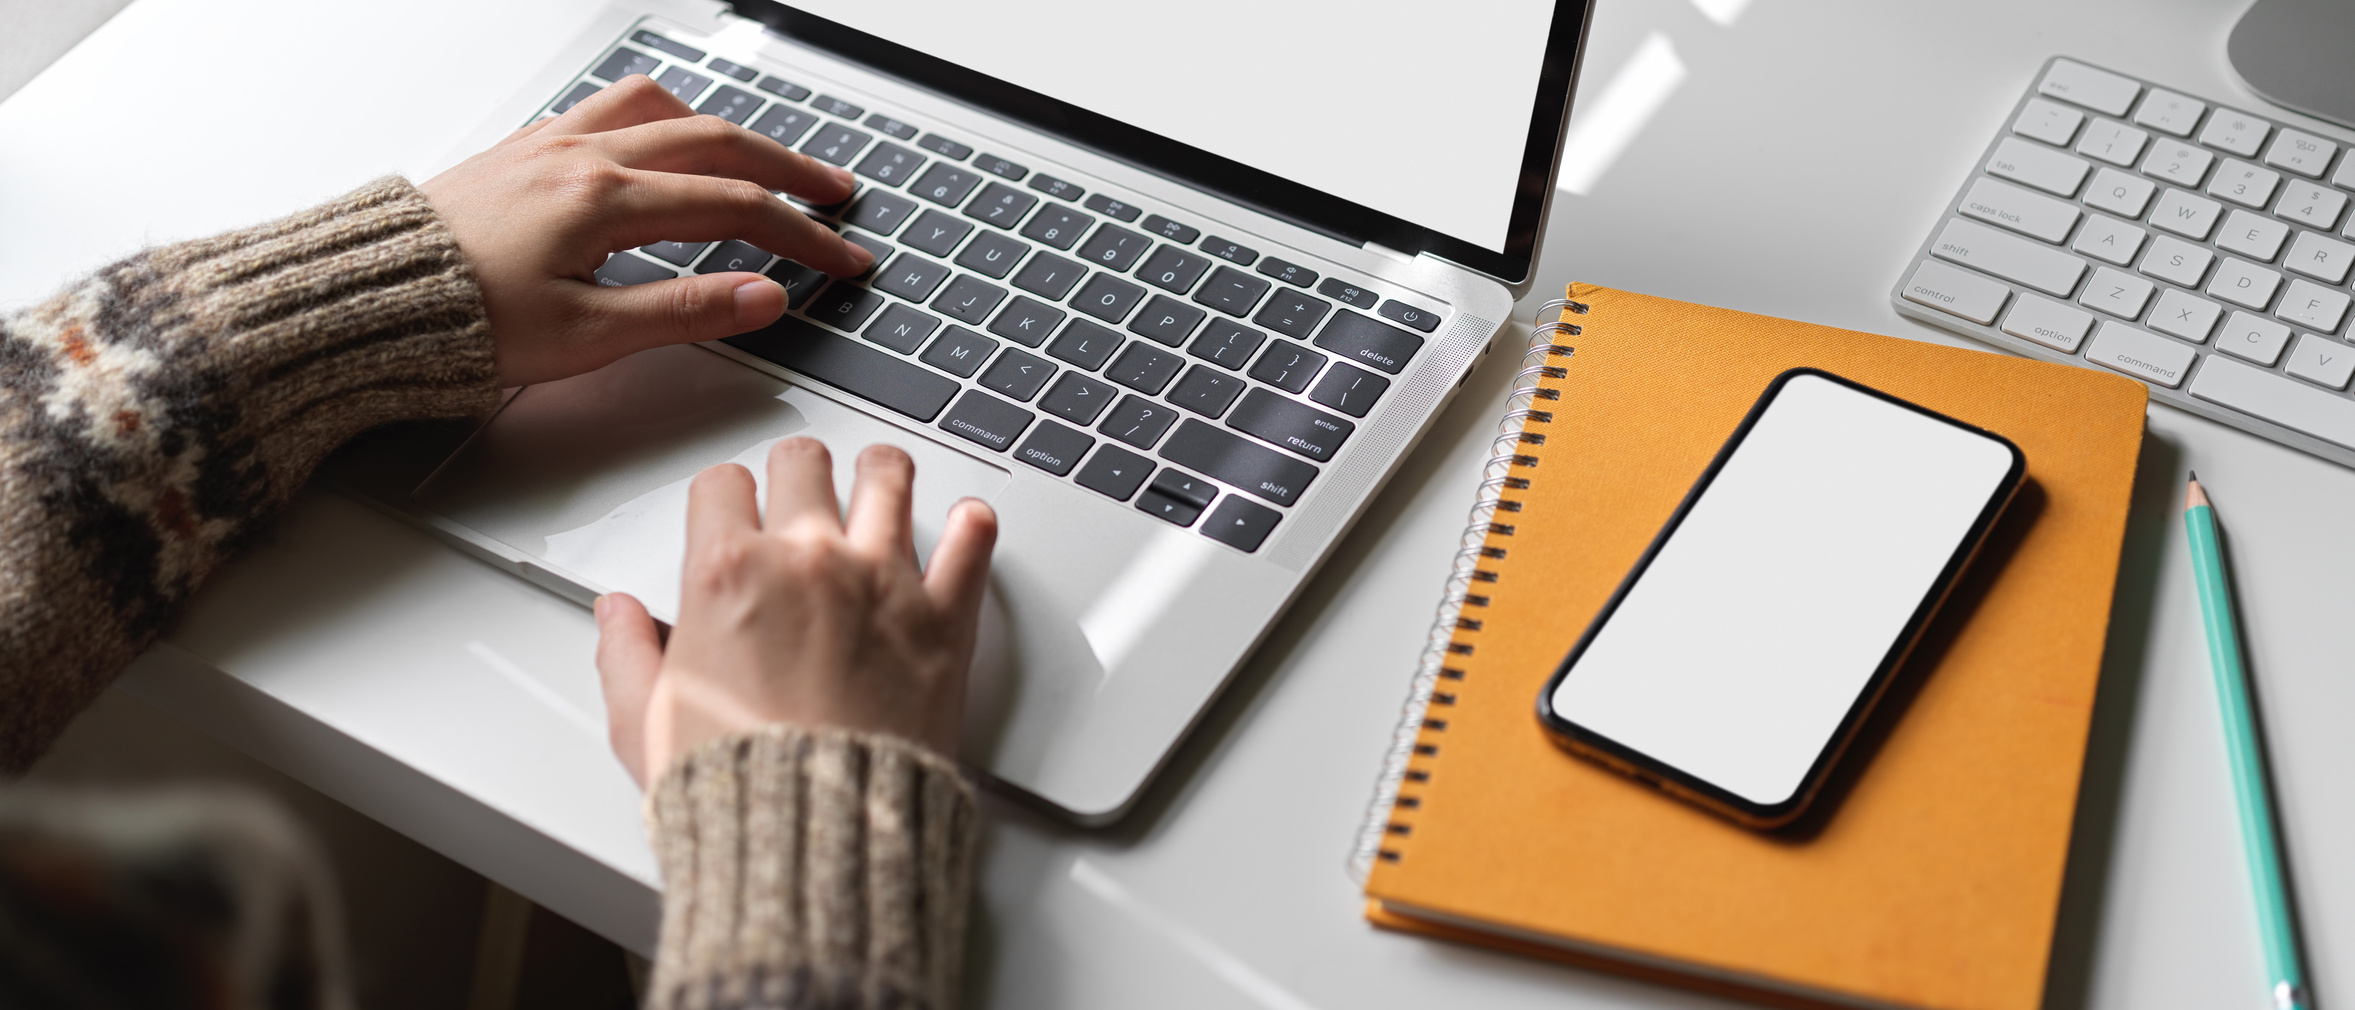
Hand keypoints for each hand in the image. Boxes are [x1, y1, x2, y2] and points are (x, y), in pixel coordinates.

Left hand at [419, 75, 874, 386]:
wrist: (360, 303)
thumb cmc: (455, 325)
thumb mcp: (587, 337)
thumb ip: (686, 310)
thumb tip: (764, 297)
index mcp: (604, 200)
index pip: (735, 208)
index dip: (803, 236)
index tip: (842, 260)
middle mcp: (581, 157)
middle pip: (715, 144)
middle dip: (786, 171)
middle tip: (834, 195)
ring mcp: (548, 146)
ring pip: (659, 108)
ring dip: (721, 130)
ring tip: (756, 159)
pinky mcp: (520, 153)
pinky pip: (605, 109)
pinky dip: (657, 119)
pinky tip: (661, 144)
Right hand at [592, 439, 998, 786]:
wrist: (820, 836)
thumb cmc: (740, 789)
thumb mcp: (646, 725)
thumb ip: (628, 655)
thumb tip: (619, 616)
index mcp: (728, 574)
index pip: (721, 484)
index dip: (725, 497)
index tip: (733, 511)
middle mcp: (807, 560)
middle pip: (804, 462)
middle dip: (797, 471)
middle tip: (802, 489)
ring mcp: (882, 582)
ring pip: (889, 475)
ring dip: (881, 472)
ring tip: (879, 478)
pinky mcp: (943, 619)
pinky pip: (971, 541)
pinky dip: (971, 526)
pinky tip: (965, 522)